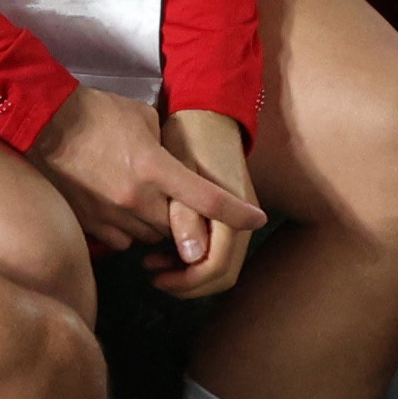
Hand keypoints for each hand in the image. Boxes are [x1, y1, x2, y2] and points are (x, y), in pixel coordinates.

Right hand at [33, 83, 265, 273]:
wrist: (44, 122)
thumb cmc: (96, 113)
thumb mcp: (144, 118)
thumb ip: (166, 146)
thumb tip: (176, 163)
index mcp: (156, 167)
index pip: (208, 199)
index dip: (237, 213)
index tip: (258, 220)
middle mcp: (137, 198)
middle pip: (179, 227)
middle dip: (184, 219)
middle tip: (179, 202)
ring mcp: (111, 215)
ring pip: (150, 237)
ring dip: (155, 225)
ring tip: (145, 200)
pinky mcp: (90, 224)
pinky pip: (121, 242)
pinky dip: (128, 231)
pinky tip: (120, 209)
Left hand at [150, 110, 259, 298]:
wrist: (209, 115)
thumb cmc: (189, 139)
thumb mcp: (180, 174)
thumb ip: (186, 217)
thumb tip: (193, 258)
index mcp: (232, 210)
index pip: (217, 265)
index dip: (187, 280)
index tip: (157, 277)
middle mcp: (243, 220)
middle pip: (223, 274)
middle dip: (189, 283)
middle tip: (154, 275)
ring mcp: (241, 218)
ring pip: (221, 265)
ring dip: (190, 273)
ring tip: (155, 262)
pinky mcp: (231, 216)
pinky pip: (219, 250)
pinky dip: (195, 258)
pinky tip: (167, 249)